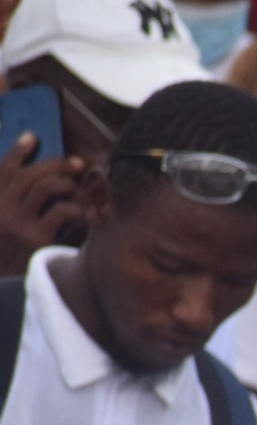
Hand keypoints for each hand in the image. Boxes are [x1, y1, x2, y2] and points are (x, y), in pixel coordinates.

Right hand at [0, 133, 84, 274]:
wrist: (2, 287)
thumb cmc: (6, 254)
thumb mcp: (1, 225)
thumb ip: (10, 202)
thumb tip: (33, 180)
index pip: (3, 169)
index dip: (18, 151)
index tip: (32, 136)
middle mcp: (0, 208)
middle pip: (30, 174)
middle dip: (55, 164)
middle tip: (75, 163)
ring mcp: (17, 222)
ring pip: (47, 187)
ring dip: (68, 184)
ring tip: (78, 191)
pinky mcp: (35, 238)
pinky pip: (62, 211)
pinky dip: (76, 208)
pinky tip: (81, 214)